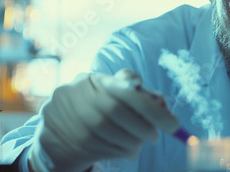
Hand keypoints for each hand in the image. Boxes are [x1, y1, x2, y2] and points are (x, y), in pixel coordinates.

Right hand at [28, 69, 178, 171]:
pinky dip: (121, 151)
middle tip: (156, 136)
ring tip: (140, 141)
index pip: (125, 89)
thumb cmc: (96, 105)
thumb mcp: (111, 91)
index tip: (173, 124)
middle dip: (143, 126)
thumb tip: (161, 102)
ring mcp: (70, 118)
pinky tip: (125, 148)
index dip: (151, 107)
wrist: (56, 128)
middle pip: (116, 111)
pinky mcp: (70, 140)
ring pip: (110, 133)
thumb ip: (136, 91)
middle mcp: (77, 94)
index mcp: (94, 79)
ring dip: (133, 141)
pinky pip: (103, 149)